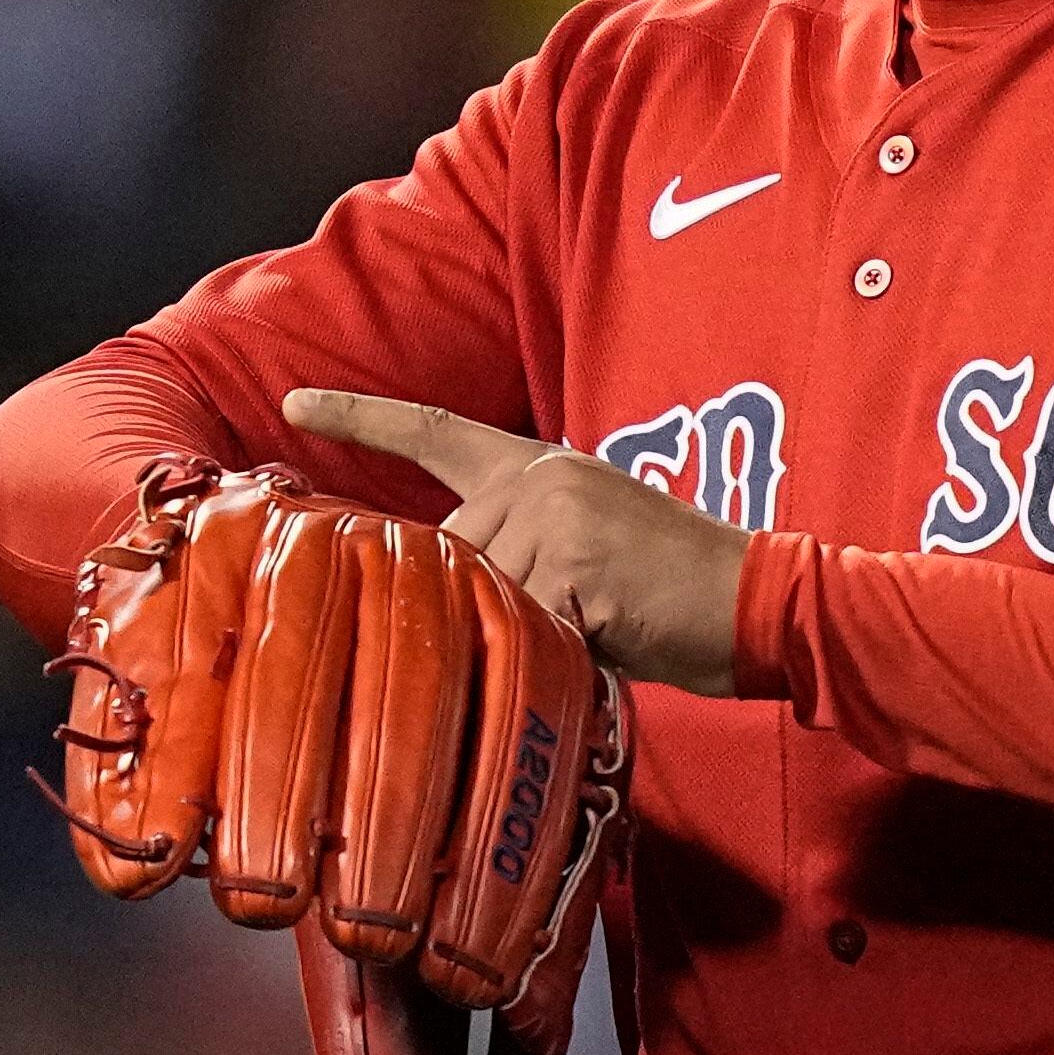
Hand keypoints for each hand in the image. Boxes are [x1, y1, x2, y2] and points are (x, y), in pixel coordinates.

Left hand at [282, 389, 751, 697]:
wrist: (759, 598)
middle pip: (446, 555)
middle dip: (478, 604)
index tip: (295, 404)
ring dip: (522, 633)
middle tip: (566, 618)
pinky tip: (604, 637)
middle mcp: (537, 477)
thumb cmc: (668, 593)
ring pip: (477, 596)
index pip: (433, 431)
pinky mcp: (575, 560)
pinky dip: (552, 651)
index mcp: (536, 466)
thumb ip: (514, 553)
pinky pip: (521, 627)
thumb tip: (445, 595)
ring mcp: (554, 514)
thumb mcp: (583, 550)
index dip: (359, 417)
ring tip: (594, 625)